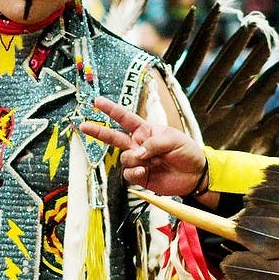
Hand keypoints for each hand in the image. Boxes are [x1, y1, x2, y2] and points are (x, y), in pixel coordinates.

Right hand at [80, 97, 206, 196]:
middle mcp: (139, 145)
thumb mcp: (173, 140)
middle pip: (113, 137)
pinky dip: (134, 172)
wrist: (195, 175)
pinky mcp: (140, 176)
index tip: (97, 102)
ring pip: (124, 158)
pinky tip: (143, 172)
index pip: (126, 118)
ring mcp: (139, 161)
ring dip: (133, 159)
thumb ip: (153, 144)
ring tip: (148, 162)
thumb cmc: (187, 152)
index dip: (111, 110)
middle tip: (83, 125)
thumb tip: (136, 153)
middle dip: (98, 131)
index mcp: (146, 131)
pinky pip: (128, 174)